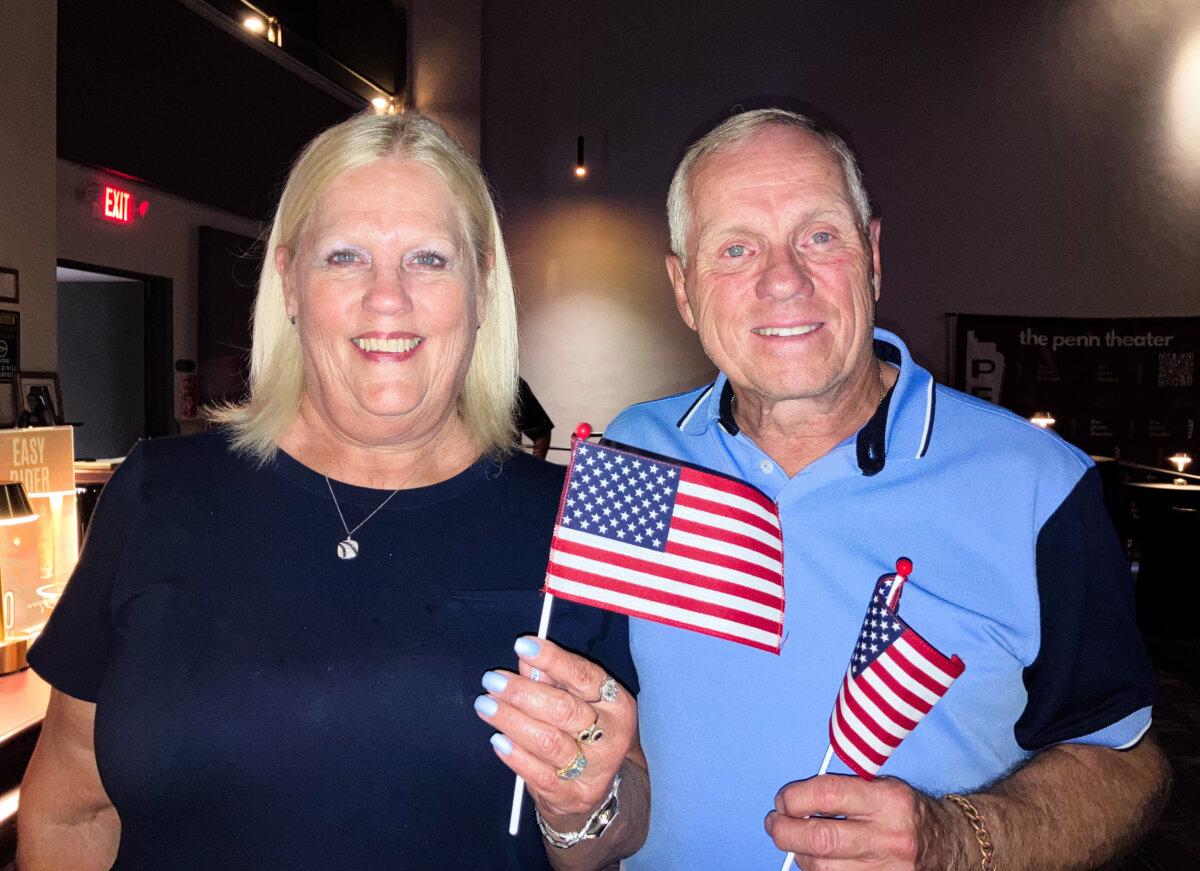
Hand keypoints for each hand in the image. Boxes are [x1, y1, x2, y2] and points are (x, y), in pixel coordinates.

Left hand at [474, 636, 635, 827]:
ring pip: (550, 742)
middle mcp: (611, 736)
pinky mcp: (574, 797)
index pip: (584, 676)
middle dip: (523, 693)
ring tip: (486, 706)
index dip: (552, 659)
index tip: (523, 645)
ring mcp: (595, 769)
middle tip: (493, 681)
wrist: (593, 790)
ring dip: (512, 721)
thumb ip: (551, 679)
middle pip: (565, 710)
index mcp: (616, 703)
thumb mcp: (575, 700)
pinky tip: (498, 740)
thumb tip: (525, 658)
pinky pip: (541, 775)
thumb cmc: (579, 733)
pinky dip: (516, 756)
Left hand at [766, 774, 949, 869]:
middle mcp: (889, 837)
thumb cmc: (907, 811)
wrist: (954, 844)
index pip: (827, 795)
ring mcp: (889, 870)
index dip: (794, 797)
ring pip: (823, 869)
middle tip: (774, 824)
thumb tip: (793, 803)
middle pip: (821, 840)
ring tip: (794, 843)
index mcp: (888, 800)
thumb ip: (844, 791)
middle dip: (785, 832)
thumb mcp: (884, 787)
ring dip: (799, 855)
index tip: (783, 800)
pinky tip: (815, 860)